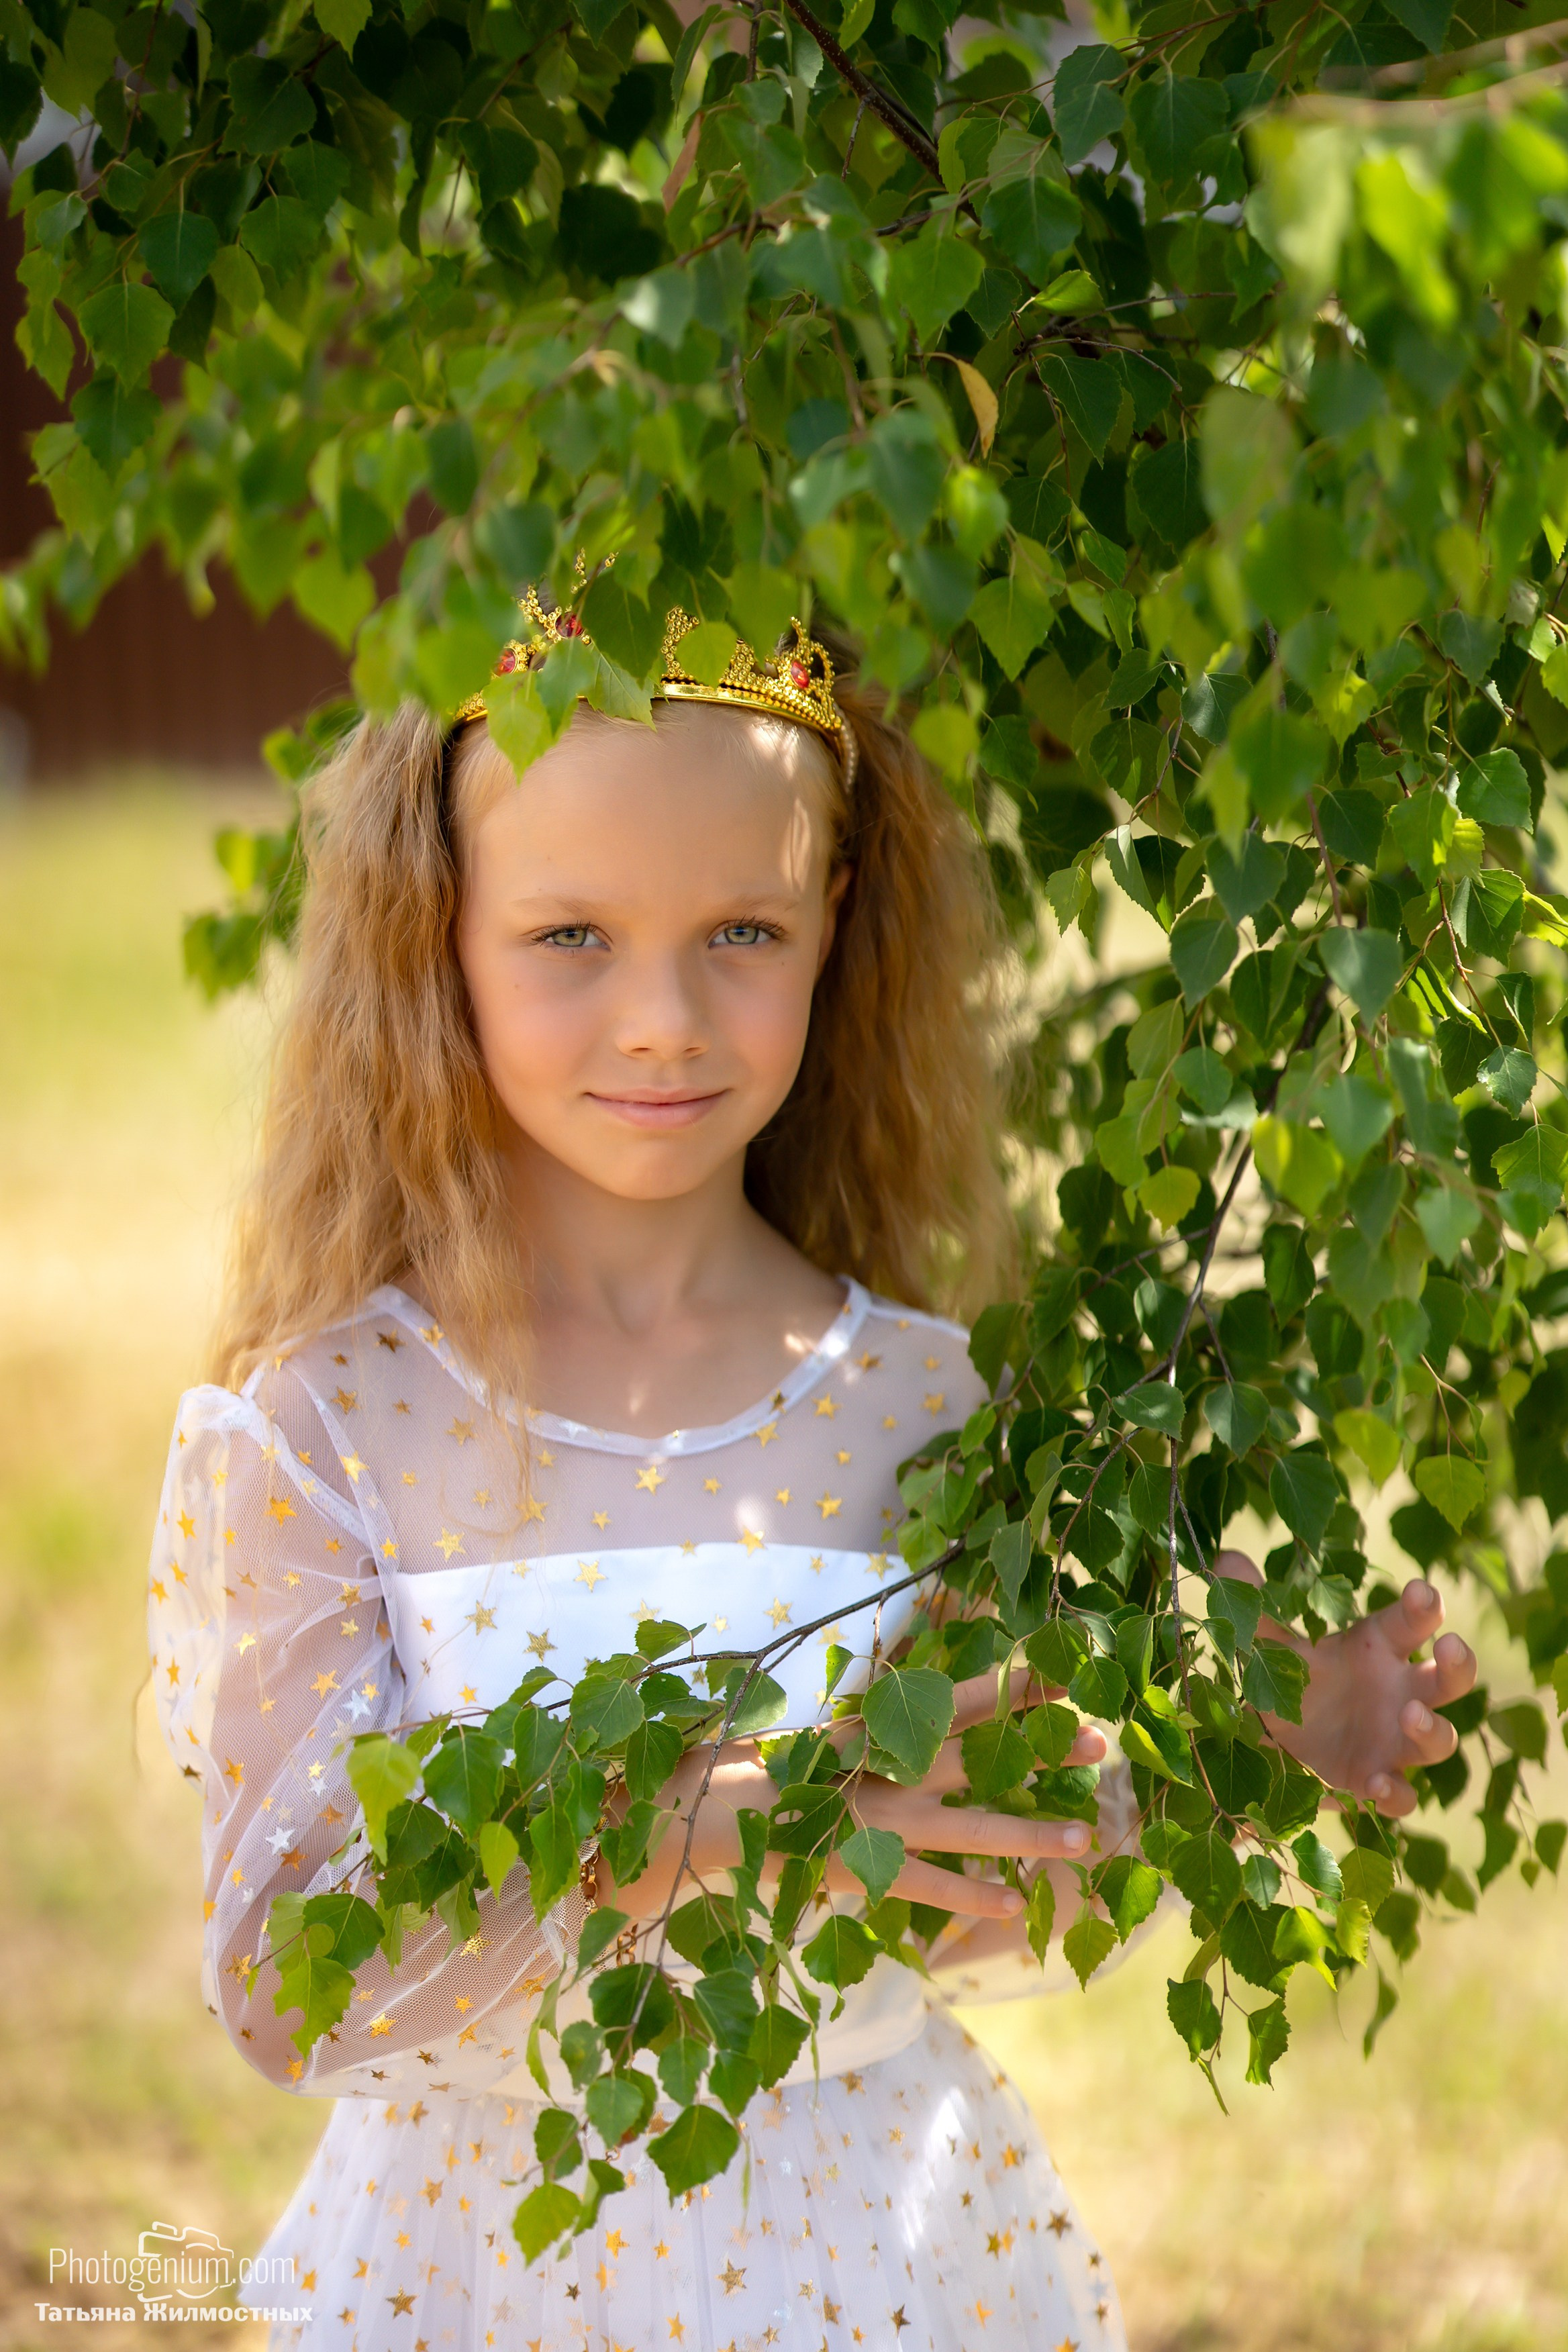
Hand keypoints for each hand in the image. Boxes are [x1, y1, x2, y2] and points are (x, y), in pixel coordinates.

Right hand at [601, 1664, 1107, 1923]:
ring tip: (1089, 1837)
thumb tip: (896, 1725)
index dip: (1012, 1683)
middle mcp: (878, 1769)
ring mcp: (870, 1820)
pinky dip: (969, 1896)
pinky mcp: (855, 1867)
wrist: (683, 1816)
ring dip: (1029, 1831)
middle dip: (1039, 1744)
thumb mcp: (805, 1740)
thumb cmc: (741, 1770)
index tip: (1065, 1664)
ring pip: (966, 1825)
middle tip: (1103, 1739)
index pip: (954, 1699)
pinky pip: (924, 1886)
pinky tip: (1013, 1908)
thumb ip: (855, 1734)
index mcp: (868, 1730)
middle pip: (975, 1751)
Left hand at [1214, 1550, 1476, 1817]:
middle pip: (1449, 1679)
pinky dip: (1395, 1793)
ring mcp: (1392, 1742)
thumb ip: (1254, 1605)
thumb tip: (1226, 1558)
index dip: (1424, 1606)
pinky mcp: (1375, 1782)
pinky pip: (1402, 1795)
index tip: (1423, 1591)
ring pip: (1439, 1740)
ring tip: (1410, 1714)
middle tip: (1451, 1646)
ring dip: (1432, 1729)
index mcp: (1374, 1648)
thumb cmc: (1286, 1678)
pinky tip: (1375, 1784)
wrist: (1266, 1742)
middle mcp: (1396, 1693)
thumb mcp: (1267, 1642)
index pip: (1411, 1622)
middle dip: (1459, 1663)